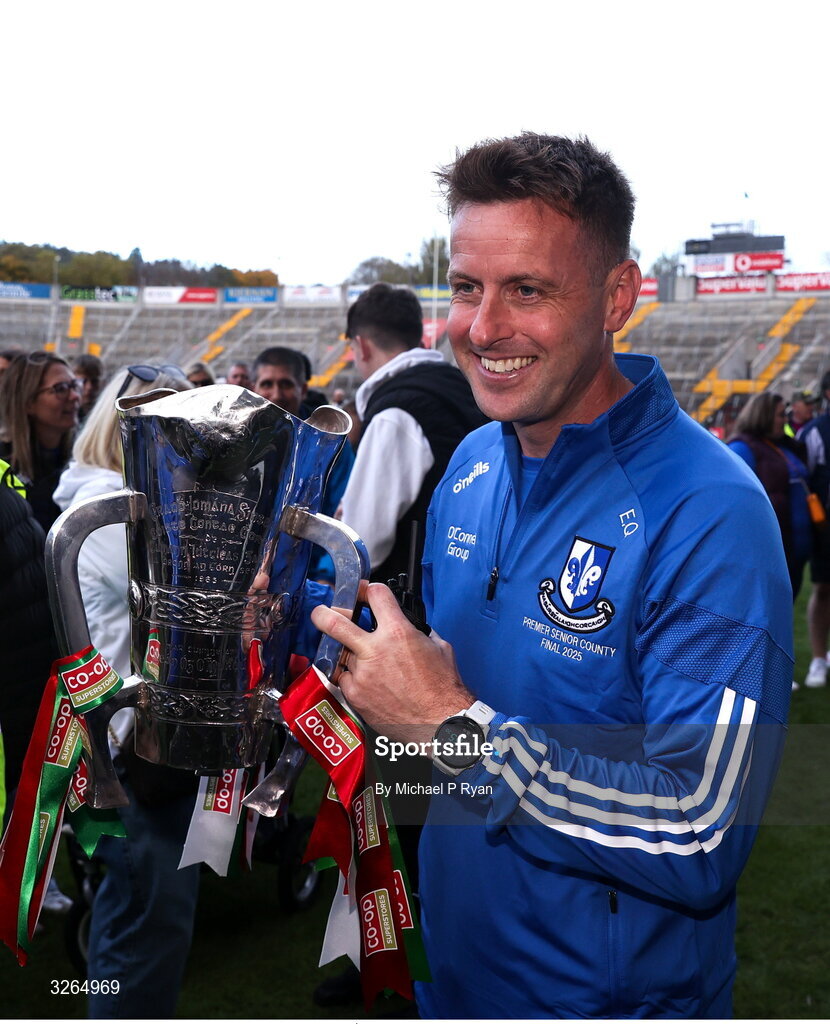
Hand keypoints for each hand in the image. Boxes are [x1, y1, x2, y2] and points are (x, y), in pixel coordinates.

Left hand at [310, 581, 472, 743]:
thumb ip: (416, 631)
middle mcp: (375, 650)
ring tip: (361, 658)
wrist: (439, 722)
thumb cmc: (442, 688)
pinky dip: (351, 676)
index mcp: (398, 632)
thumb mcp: (438, 646)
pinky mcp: (355, 695)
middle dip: (323, 614)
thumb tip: (407, 626)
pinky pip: (344, 678)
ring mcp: (362, 674)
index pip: (375, 594)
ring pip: (342, 654)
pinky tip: (365, 679)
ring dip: (349, 653)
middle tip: (321, 613)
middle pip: (334, 622)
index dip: (367, 589)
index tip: (364, 592)